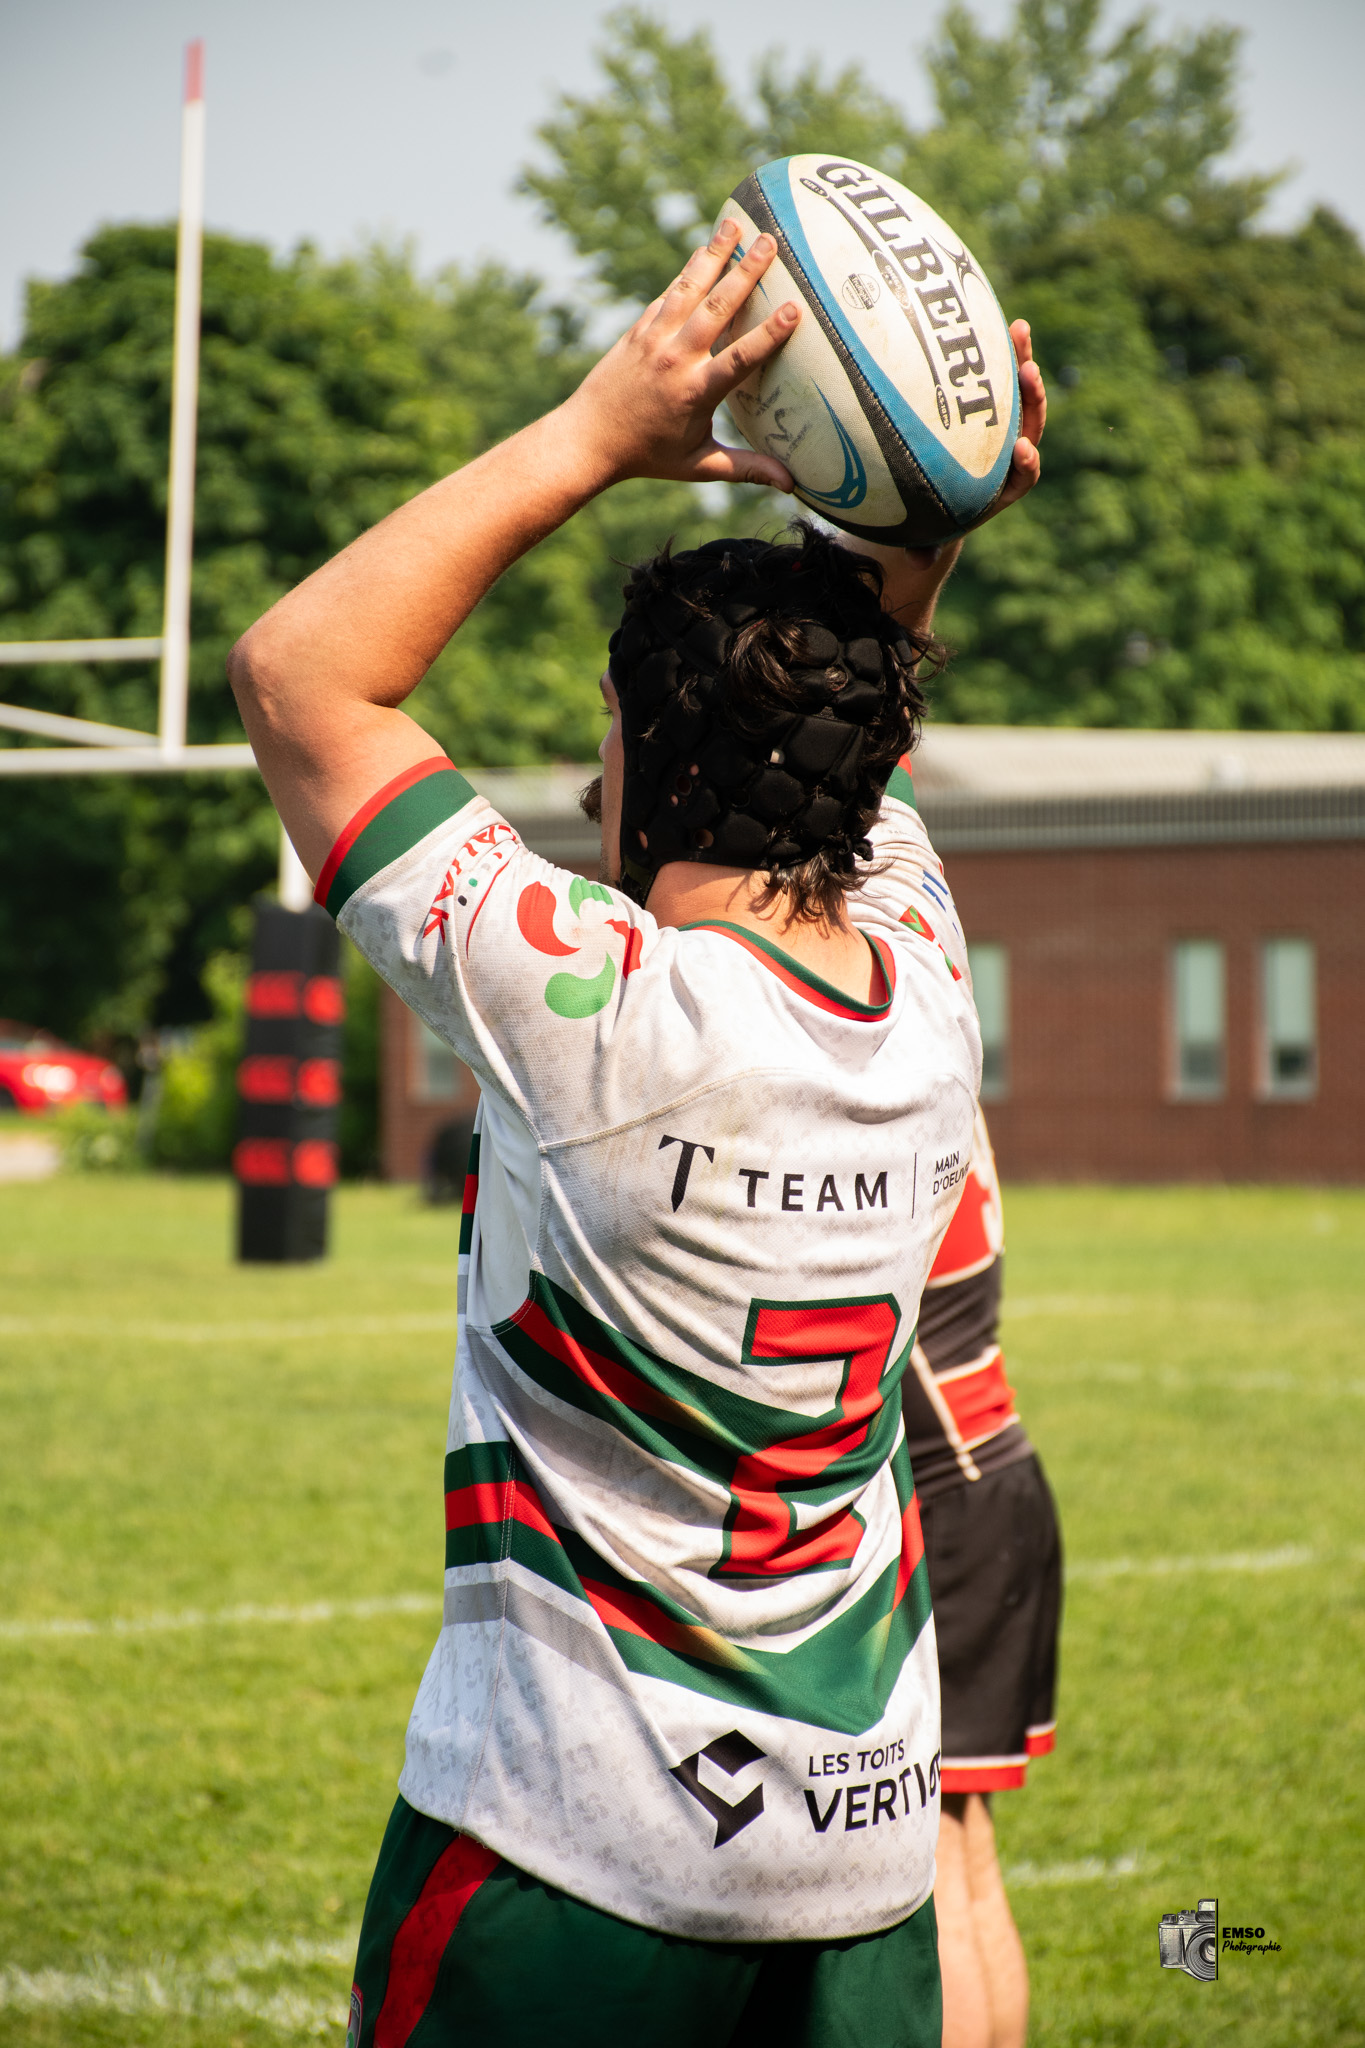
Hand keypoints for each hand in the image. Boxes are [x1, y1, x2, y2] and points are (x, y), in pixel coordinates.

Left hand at [564, 219, 800, 489]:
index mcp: (695, 393)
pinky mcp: (639, 329)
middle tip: (772, 242)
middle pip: (716, 308)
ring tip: (734, 223)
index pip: (739, 359)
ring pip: (688, 289)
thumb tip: (792, 485)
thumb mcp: (699, 465)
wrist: (589, 438)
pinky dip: (688, 271)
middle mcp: (675, 359)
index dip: (767, 335)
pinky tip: (705, 249)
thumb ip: (746, 469)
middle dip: (745, 273)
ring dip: (713, 254)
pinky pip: (668, 293)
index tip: (794, 309)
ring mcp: (654, 339)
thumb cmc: (649, 456)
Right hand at [901, 318, 1045, 568]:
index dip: (1028, 462)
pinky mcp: (986, 403)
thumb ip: (924, 548)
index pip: (1025, 474)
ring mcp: (1000, 425)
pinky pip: (993, 375)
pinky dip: (994, 352)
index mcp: (1003, 487)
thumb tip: (918, 562)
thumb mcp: (924, 536)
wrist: (936, 499)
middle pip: (1030, 424)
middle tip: (1029, 373)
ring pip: (1018, 393)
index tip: (1023, 450)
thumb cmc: (929, 521)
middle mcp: (1008, 454)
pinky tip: (983, 319)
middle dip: (1033, 399)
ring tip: (1018, 329)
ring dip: (1021, 361)